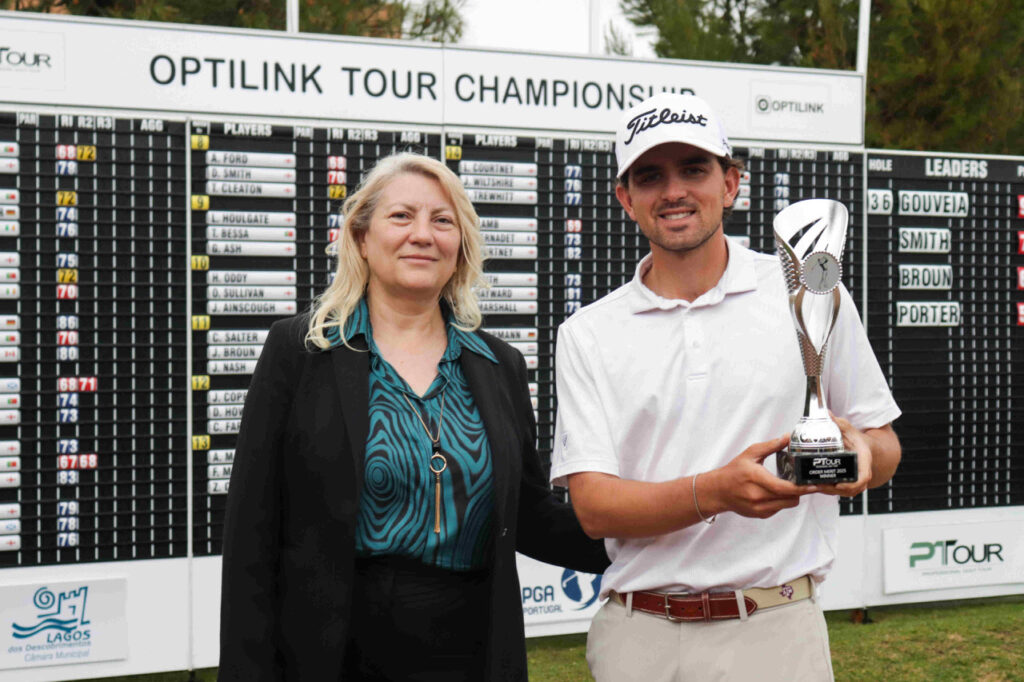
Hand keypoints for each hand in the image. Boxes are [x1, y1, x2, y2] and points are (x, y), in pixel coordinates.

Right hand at [700, 435, 818, 518]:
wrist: (718, 491)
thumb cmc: (733, 472)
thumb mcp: (750, 454)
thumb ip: (770, 446)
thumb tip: (787, 438)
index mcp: (755, 478)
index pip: (783, 488)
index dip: (801, 488)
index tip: (813, 485)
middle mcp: (757, 496)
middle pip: (790, 498)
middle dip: (800, 490)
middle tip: (805, 482)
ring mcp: (759, 508)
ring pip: (787, 504)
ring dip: (792, 496)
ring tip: (788, 485)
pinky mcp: (760, 514)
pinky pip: (780, 508)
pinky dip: (782, 501)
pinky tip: (775, 492)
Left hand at [815, 413, 872, 497]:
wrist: (866, 448)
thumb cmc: (857, 439)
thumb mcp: (849, 429)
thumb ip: (838, 422)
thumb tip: (826, 413)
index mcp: (865, 462)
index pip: (863, 478)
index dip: (852, 485)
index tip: (839, 485)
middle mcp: (862, 474)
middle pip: (851, 489)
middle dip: (833, 489)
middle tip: (817, 485)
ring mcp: (856, 481)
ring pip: (844, 492)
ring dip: (829, 491)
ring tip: (813, 486)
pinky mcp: (848, 484)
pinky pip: (840, 491)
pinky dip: (829, 490)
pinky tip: (815, 486)